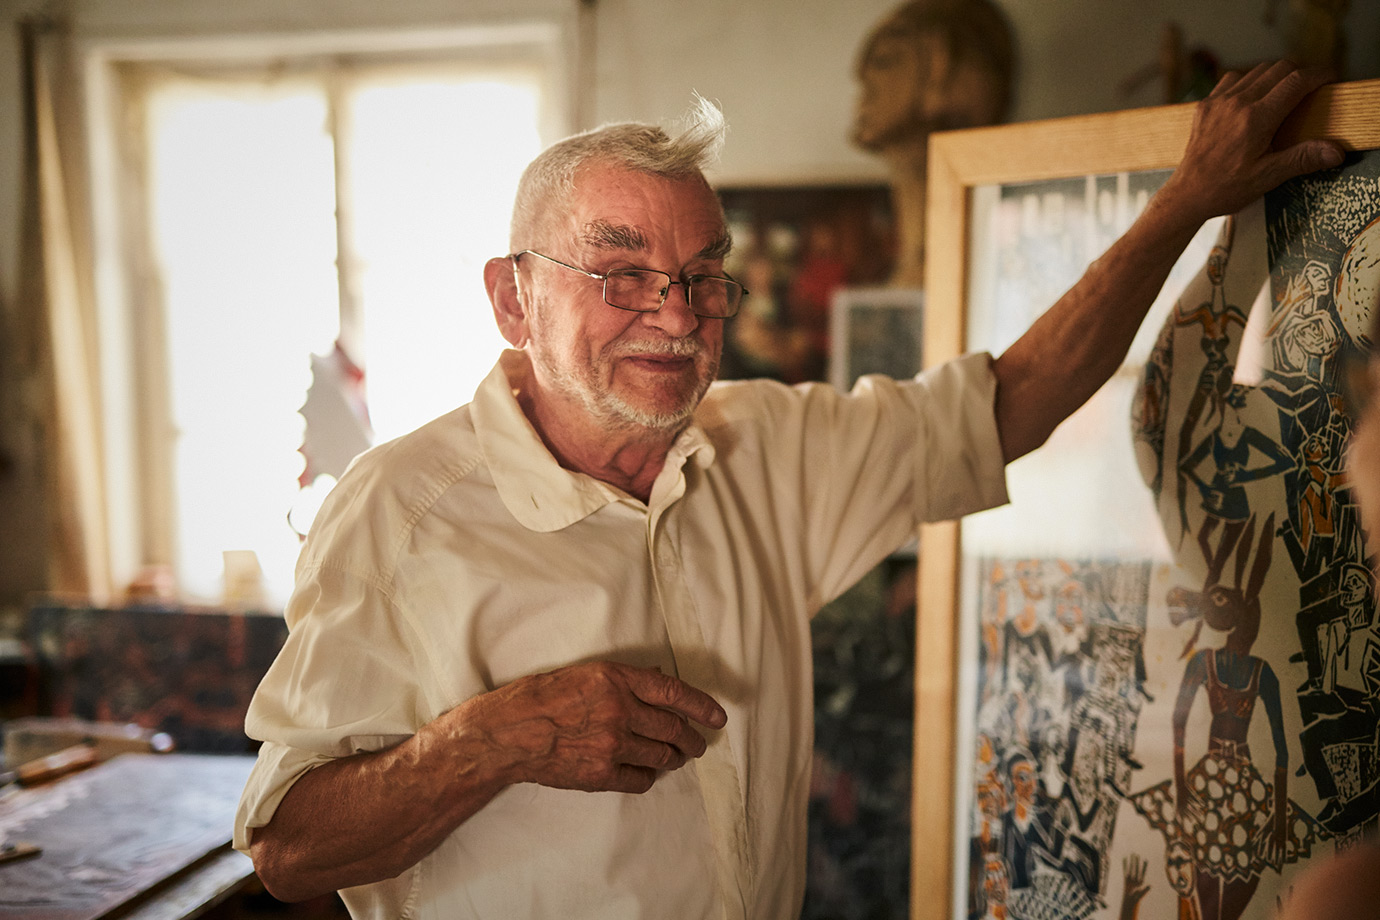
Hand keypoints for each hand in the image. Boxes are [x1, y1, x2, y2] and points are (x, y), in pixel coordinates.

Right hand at [475, 661, 726, 793]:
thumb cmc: (540, 697)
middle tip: (697, 743)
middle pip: (674, 728)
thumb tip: (657, 679)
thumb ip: (623, 679)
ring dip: (675, 758)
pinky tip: (646, 772)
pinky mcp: (601, 775)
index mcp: (616, 679)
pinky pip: (641, 780)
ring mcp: (611, 745)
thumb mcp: (585, 673)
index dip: (702, 706)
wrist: (507, 733)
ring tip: (677, 757)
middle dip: (692, 738)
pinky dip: (648, 776)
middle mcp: (619, 711)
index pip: (674, 692)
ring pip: (662, 756)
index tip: (718, 717)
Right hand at [1119, 854, 1149, 919]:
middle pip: (1136, 868)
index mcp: (1141, 882)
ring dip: (1131, 862)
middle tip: (1136, 854)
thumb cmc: (1136, 899)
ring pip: (1131, 868)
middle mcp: (1136, 878)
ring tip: (1131, 855)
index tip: (1145, 860)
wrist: (1129, 901)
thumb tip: (1150, 885)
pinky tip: (1124, 859)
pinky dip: (1124, 865)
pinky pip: (1125, 870)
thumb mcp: (1141, 894)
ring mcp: (1131, 878)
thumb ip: (1145, 889)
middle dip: (1136, 862)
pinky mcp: (1126, 879)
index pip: (1142, 872)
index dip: (1144, 866)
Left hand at [1160, 61, 1343, 224]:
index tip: (1330, 78)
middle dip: (1300, 73)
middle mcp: (1236, 103)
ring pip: (1256, 70)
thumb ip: (1302, 158)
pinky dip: (1249, 81)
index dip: (1319, 75)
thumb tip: (1336, 151)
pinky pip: (1232, 80)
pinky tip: (1253, 97)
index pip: (1296, 81)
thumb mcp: (1268, 176)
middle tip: (1311, 88)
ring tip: (1285, 93)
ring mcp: (1218, 102)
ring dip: (1275, 75)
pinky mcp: (1205, 105)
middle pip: (1279, 68)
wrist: (1187, 195)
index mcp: (1256, 119)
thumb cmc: (1226, 188)